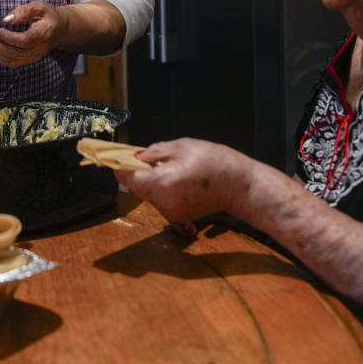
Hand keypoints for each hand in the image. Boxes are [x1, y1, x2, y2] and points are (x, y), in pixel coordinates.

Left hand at [0, 1, 65, 67]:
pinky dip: (1, 57)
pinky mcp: (29, 60)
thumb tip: (6, 20)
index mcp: (43, 34)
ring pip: (13, 60)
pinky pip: (13, 63)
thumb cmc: (47, 16)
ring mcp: (34, 56)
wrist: (59, 29)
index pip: (24, 40)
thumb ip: (23, 11)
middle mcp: (39, 49)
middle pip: (16, 53)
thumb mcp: (39, 6)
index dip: (8, 37)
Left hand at [115, 138, 253, 224]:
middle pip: (136, 187)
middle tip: (151, 157)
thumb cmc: (216, 163)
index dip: (120, 165)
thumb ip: (155, 151)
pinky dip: (164, 190)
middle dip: (139, 172)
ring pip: (148, 194)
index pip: (126, 177)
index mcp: (160, 182)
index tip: (121, 157)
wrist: (242, 187)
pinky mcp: (178, 217)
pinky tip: (179, 180)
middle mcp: (162, 202)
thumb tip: (137, 156)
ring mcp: (170, 213)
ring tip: (173, 167)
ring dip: (152, 180)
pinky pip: (161, 201)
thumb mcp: (182, 146)